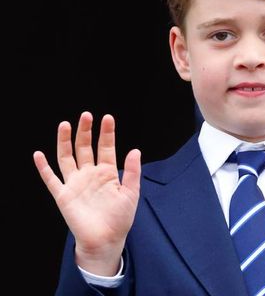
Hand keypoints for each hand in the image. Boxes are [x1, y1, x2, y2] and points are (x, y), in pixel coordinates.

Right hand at [33, 112, 140, 276]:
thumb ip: (132, 171)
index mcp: (107, 173)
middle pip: (85, 148)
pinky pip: (51, 179)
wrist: (105, 239)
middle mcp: (90, 175)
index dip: (106, 133)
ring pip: (67, 158)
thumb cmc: (120, 218)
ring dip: (65, 142)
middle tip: (86, 115)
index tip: (107, 118)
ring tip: (65, 125)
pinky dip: (44, 167)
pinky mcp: (63, 195)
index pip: (106, 148)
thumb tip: (135, 150)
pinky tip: (39, 154)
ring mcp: (75, 183)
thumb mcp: (131, 193)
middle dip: (85, 132)